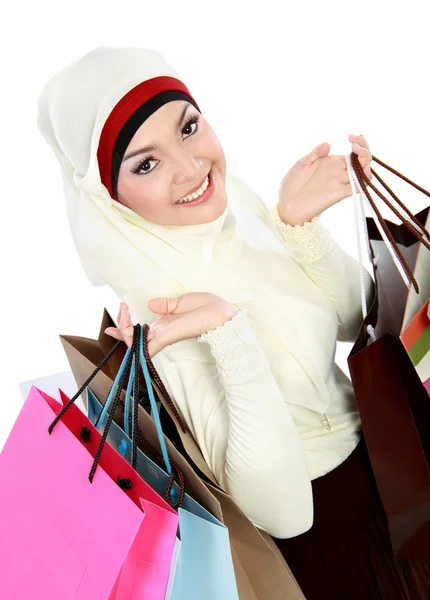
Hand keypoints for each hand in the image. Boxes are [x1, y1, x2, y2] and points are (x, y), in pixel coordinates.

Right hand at [105, 294, 237, 357]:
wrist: (220, 314)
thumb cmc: (206, 308)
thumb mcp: (181, 302)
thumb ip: (165, 304)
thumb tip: (150, 303)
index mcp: (164, 325)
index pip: (139, 331)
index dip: (124, 328)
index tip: (113, 322)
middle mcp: (161, 333)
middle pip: (133, 337)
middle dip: (122, 325)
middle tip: (121, 308)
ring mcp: (163, 337)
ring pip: (135, 341)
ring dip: (124, 328)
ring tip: (123, 311)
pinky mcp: (167, 337)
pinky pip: (146, 347)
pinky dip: (134, 345)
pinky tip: (126, 338)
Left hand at [278, 134, 371, 225]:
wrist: (286, 204)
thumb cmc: (291, 185)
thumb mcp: (302, 164)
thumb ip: (315, 153)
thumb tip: (327, 144)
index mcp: (331, 163)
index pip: (353, 152)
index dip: (358, 142)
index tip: (351, 136)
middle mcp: (339, 172)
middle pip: (361, 160)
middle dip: (364, 147)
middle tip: (354, 142)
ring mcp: (340, 182)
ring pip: (363, 172)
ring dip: (366, 160)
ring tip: (358, 151)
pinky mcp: (339, 194)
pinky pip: (357, 187)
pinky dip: (364, 180)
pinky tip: (364, 170)